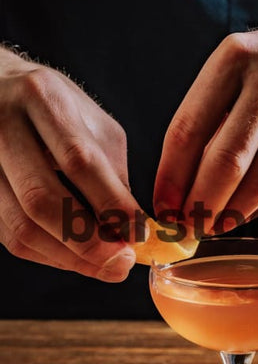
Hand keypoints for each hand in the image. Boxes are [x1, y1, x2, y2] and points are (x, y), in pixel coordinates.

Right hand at [0, 46, 140, 279]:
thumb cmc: (54, 109)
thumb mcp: (92, 123)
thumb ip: (111, 172)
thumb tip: (130, 229)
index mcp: (41, 98)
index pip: (78, 160)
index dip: (111, 204)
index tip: (139, 234)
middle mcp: (3, 125)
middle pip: (40, 199)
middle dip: (87, 241)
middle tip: (121, 262)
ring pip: (21, 226)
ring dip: (68, 258)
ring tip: (104, 265)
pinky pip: (9, 235)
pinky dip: (48, 254)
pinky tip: (75, 257)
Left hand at [153, 8, 257, 234]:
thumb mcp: (246, 64)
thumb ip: (214, 112)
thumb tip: (181, 182)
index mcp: (236, 57)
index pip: (188, 128)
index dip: (170, 177)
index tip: (163, 207)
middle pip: (224, 161)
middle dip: (201, 205)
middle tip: (190, 227)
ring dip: (232, 213)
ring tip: (217, 224)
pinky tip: (252, 207)